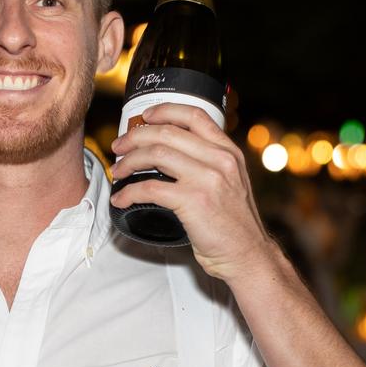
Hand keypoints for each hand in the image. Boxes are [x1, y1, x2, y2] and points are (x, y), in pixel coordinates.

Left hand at [109, 103, 275, 282]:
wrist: (247, 255)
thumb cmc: (234, 224)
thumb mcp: (231, 181)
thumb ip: (210, 162)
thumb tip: (173, 151)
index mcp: (228, 151)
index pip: (195, 115)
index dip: (165, 111)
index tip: (145, 116)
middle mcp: (220, 160)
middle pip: (167, 132)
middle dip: (135, 136)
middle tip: (119, 147)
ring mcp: (207, 179)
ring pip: (155, 154)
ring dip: (129, 161)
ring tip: (118, 171)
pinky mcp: (193, 201)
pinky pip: (149, 188)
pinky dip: (128, 193)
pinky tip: (121, 200)